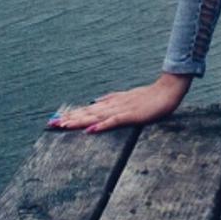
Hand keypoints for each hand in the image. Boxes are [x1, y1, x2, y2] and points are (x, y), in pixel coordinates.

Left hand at [48, 72, 192, 133]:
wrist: (169, 89)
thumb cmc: (150, 96)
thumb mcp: (128, 97)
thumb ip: (112, 99)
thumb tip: (94, 100)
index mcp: (112, 103)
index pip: (88, 110)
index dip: (72, 115)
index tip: (55, 121)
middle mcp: (114, 105)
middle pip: (88, 113)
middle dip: (69, 119)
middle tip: (52, 124)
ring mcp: (122, 109)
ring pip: (96, 116)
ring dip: (79, 121)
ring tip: (64, 126)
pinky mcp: (132, 114)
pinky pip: (114, 121)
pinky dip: (101, 125)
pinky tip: (90, 130)